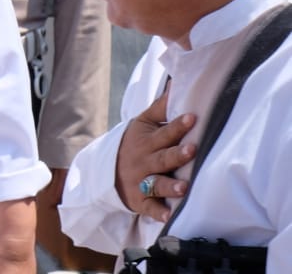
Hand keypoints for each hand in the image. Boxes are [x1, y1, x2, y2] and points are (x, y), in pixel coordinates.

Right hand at [115, 88, 194, 222]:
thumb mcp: (142, 123)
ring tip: (184, 187)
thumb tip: (178, 84)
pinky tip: (168, 216)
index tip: (192, 118)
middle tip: (192, 149)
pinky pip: (149, 208)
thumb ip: (161, 107)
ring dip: (170, 185)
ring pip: (157, 184)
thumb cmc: (135, 143)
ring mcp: (142, 182)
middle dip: (177, 155)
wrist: (108, 170)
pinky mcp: (140, 200)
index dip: (178, 126)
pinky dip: (158, 213)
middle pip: (163, 158)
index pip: (165, 133)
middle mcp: (144, 162)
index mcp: (147, 141)